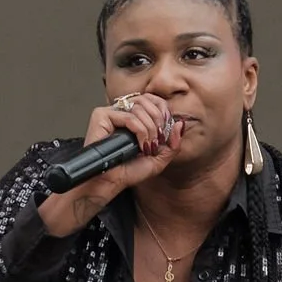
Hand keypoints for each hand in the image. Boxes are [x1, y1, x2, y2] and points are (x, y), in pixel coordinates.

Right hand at [40, 94, 182, 235]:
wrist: (110, 183)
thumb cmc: (128, 172)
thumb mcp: (159, 159)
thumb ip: (173, 143)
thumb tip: (180, 123)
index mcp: (133, 116)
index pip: (153, 99)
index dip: (164, 111)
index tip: (165, 132)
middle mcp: (121, 111)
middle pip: (148, 101)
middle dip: (158, 122)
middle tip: (157, 142)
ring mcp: (111, 112)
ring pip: (140, 108)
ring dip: (150, 130)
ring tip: (147, 147)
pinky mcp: (101, 116)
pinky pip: (129, 117)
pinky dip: (139, 131)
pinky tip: (139, 146)